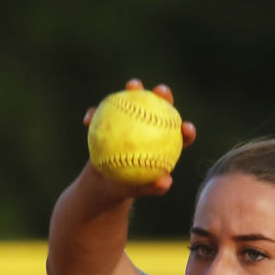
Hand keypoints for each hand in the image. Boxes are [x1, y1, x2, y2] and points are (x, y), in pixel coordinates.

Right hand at [83, 78, 195, 197]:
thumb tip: (166, 181)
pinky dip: (96, 114)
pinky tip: (89, 119)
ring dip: (135, 89)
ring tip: (133, 86)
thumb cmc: (128, 185)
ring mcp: (129, 118)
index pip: (178, 134)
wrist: (107, 181)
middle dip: (164, 95)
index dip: (185, 130)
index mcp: (162, 142)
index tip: (186, 128)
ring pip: (134, 99)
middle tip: (161, 92)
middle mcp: (148, 125)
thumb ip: (154, 187)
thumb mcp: (140, 189)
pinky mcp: (111, 117)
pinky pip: (103, 112)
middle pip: (160, 107)